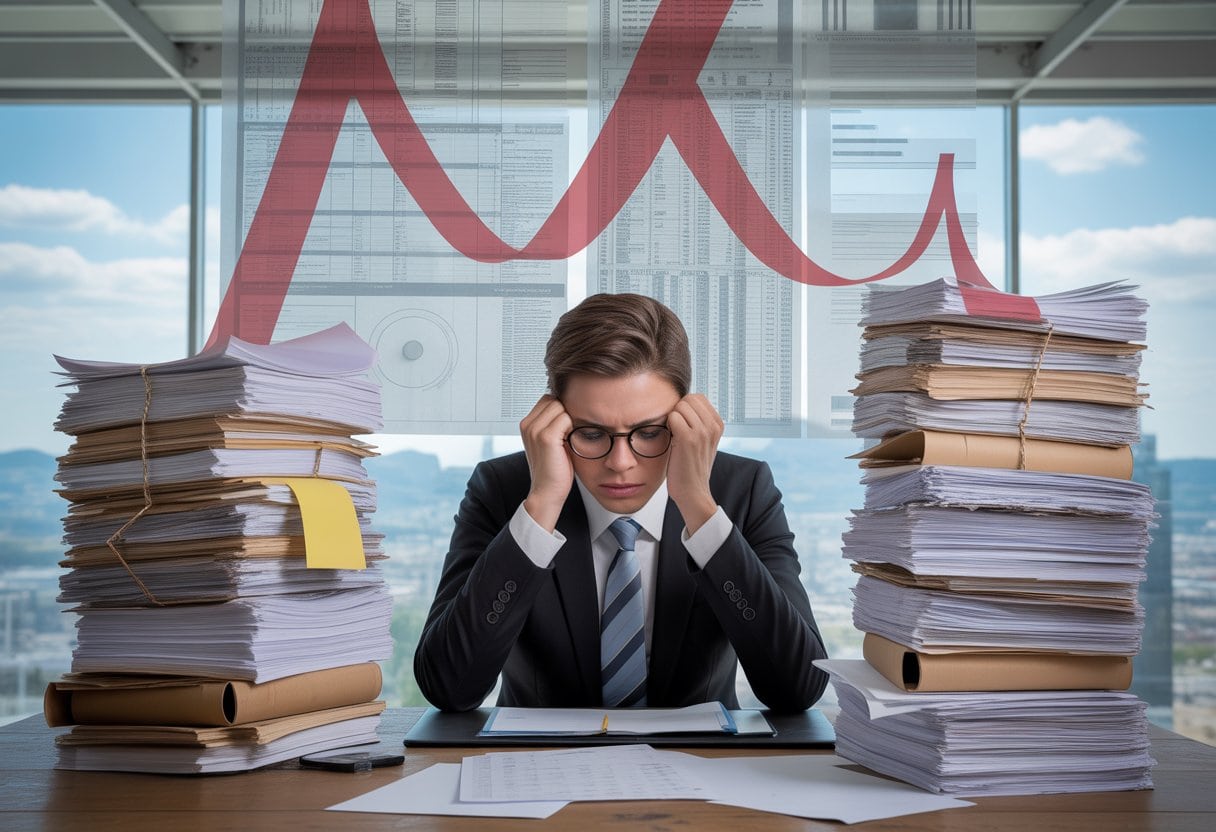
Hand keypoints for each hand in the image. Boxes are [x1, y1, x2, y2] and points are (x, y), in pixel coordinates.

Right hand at [519, 394, 573, 531]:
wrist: (547, 493)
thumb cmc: (554, 469)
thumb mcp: (552, 442)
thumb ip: (554, 423)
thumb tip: (571, 406)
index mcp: (527, 424)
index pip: (548, 399)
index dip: (561, 410)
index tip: (566, 428)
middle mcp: (527, 424)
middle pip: (554, 400)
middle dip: (566, 413)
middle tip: (569, 434)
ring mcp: (535, 430)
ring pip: (560, 406)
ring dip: (570, 420)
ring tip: (569, 438)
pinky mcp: (545, 437)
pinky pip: (566, 418)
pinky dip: (573, 428)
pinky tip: (570, 442)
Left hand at [666, 393, 722, 533]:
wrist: (693, 492)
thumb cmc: (692, 467)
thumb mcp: (703, 442)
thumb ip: (699, 422)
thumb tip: (683, 404)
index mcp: (718, 424)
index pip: (698, 397)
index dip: (685, 407)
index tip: (683, 424)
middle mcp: (713, 426)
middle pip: (689, 398)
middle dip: (678, 410)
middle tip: (676, 429)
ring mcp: (702, 431)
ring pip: (680, 405)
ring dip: (672, 418)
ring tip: (674, 435)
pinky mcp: (688, 438)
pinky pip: (673, 416)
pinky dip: (668, 425)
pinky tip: (671, 438)